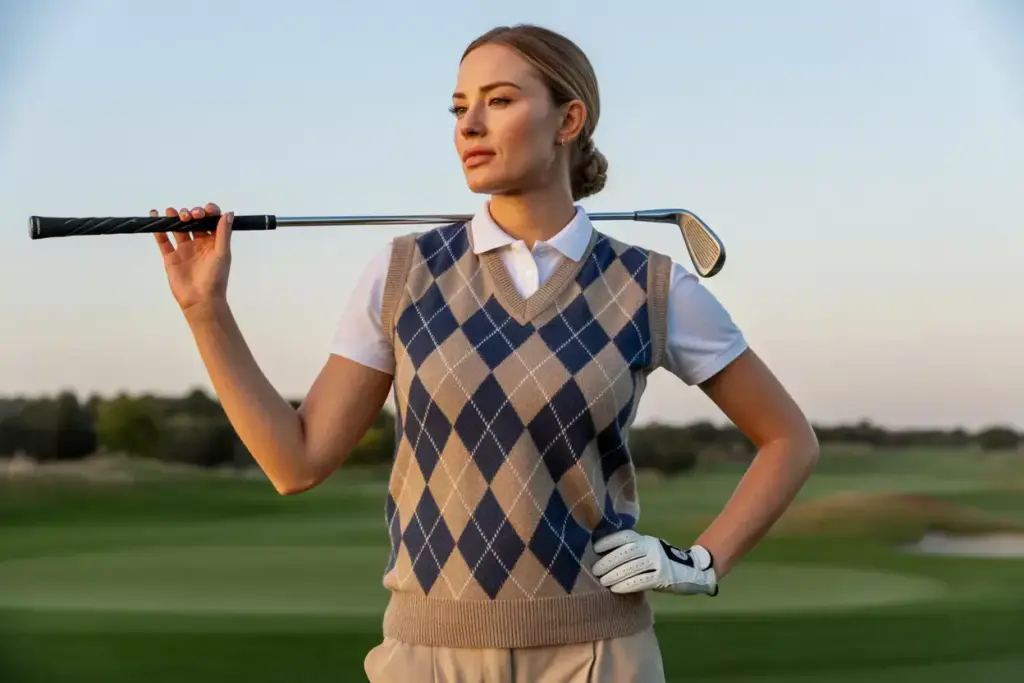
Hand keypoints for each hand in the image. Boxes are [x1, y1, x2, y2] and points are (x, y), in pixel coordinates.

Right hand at [152, 203, 232, 311]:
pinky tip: (154, 216)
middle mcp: (199, 243)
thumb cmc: (215, 278)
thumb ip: (223, 233)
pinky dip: (158, 229)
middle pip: (194, 222)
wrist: (200, 300)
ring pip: (178, 228)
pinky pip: (163, 240)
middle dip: (191, 214)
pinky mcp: (171, 257)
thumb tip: (228, 213)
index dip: (208, 212)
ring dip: (175, 217)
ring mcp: (184, 249)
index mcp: (214, 242)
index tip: (205, 210)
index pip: (211, 221)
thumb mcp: (223, 253)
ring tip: (172, 212)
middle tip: (189, 215)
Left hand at [592, 529, 717, 595]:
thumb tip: (605, 559)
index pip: (625, 536)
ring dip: (615, 574)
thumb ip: (633, 552)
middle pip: (626, 552)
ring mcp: (659, 562)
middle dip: (609, 561)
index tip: (595, 548)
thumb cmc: (664, 562)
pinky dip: (627, 585)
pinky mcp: (664, 577)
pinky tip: (616, 589)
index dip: (609, 541)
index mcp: (646, 540)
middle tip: (595, 570)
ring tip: (603, 581)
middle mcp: (652, 547)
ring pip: (632, 567)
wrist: (694, 571)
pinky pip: (642, 581)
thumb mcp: (649, 551)